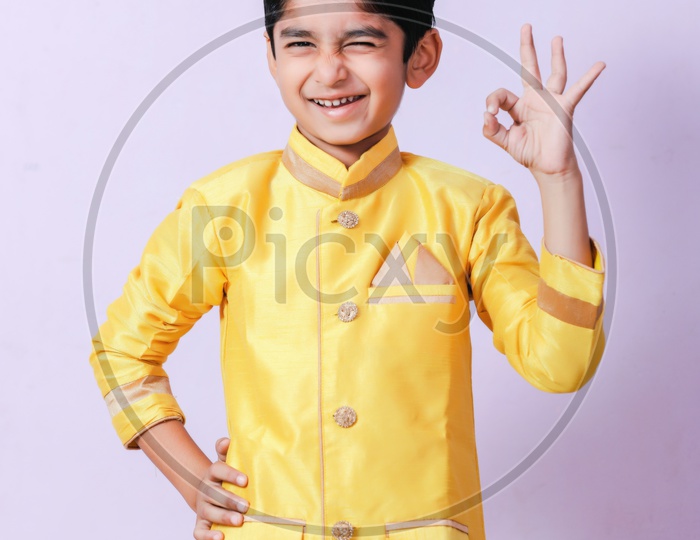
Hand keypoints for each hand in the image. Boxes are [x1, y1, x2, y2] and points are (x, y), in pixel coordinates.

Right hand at [193, 437, 248, 539]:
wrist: (208, 492)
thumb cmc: (224, 478)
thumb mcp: (226, 462)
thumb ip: (227, 451)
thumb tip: (226, 441)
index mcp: (213, 473)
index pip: (218, 469)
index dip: (230, 474)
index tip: (245, 480)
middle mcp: (206, 490)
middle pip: (215, 494)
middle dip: (230, 500)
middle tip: (246, 506)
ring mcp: (203, 507)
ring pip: (210, 512)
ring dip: (224, 517)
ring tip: (239, 521)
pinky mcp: (201, 523)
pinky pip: (199, 532)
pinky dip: (208, 537)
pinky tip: (221, 537)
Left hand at [483, 23, 605, 179]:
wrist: (548, 168)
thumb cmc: (530, 154)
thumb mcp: (506, 142)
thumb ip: (492, 130)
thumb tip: (486, 115)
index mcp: (519, 107)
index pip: (502, 94)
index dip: (493, 101)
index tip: (491, 114)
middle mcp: (535, 100)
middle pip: (530, 68)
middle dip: (527, 48)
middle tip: (526, 28)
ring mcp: (551, 102)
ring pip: (554, 73)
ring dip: (556, 55)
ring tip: (556, 38)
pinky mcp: (564, 108)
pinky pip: (578, 89)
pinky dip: (589, 77)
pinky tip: (599, 65)